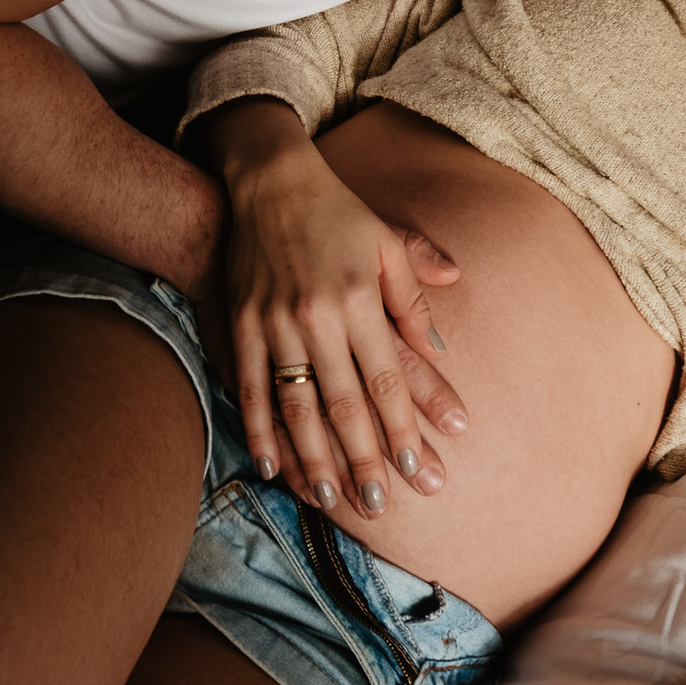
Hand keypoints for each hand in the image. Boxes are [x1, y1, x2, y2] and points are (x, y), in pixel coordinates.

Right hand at [205, 99, 468, 521]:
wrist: (267, 181)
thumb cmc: (336, 211)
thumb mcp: (386, 239)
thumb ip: (416, 291)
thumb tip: (443, 346)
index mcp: (360, 297)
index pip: (388, 376)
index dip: (403, 425)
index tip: (416, 466)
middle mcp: (319, 316)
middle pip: (345, 401)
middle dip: (364, 456)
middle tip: (380, 503)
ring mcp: (275, 323)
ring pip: (298, 405)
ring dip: (315, 457)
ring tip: (333, 498)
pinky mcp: (242, 326)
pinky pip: (250, 388)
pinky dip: (260, 430)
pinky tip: (274, 466)